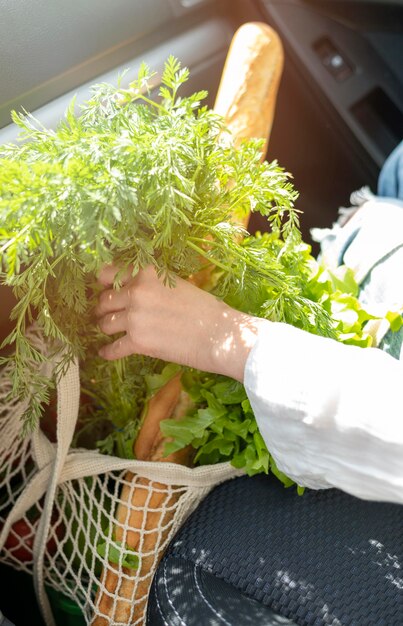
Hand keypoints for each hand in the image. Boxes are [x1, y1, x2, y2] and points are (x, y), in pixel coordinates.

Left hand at [95, 265, 265, 381]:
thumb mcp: (178, 284)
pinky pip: (112, 348)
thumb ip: (154, 284)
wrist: (219, 334)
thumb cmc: (206, 309)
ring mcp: (134, 318)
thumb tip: (139, 289)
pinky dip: (107, 352)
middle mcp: (136, 292)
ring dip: (105, 328)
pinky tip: (104, 353)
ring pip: (104, 323)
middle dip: (103, 308)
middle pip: (104, 300)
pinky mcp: (137, 342)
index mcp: (147, 273)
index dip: (103, 281)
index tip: (102, 288)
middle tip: (105, 313)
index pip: (109, 272)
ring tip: (108, 331)